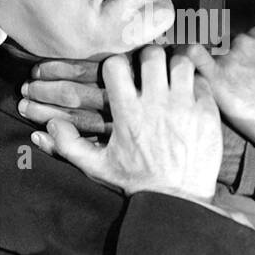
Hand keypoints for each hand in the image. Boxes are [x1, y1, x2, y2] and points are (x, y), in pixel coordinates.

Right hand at [31, 46, 221, 202]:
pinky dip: (197, 84)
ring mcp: (184, 107)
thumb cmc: (138, 182)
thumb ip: (69, 146)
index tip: (121, 74)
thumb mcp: (99, 166)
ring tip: (171, 77)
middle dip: (148, 58)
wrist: (179, 200)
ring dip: (175, 66)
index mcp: (128, 113)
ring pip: (180, 62)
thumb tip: (46, 127)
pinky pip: (203, 81)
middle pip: (151, 54)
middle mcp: (156, 105)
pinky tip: (190, 95)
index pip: (116, 65)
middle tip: (149, 70)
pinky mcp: (207, 113)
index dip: (117, 65)